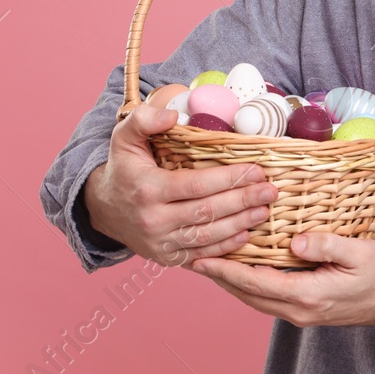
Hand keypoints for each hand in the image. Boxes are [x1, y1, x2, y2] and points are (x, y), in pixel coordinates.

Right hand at [83, 101, 278, 267]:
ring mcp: (159, 243)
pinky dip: (224, 248)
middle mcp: (153, 220)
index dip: (229, 179)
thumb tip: (172, 115)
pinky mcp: (165, 258)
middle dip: (242, 201)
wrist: (103, 208)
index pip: (196, 185)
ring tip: (264, 211)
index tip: (257, 170)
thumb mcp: (124, 137)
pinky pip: (199, 255)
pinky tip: (246, 234)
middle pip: (206, 212)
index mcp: (147, 189)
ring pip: (206, 237)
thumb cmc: (123, 167)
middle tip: (270, 191)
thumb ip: (144, 120)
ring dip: (239, 224)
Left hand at [187, 232, 374, 326]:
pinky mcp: (302, 311)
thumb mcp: (359, 252)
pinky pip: (265, 299)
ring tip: (208, 263)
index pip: (257, 282)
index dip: (227, 270)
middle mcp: (298, 309)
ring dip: (229, 282)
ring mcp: (299, 314)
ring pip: (253, 299)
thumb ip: (326, 245)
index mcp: (309, 294)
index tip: (202, 258)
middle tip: (192, 257)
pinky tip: (238, 271)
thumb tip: (296, 241)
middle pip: (247, 294)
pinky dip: (246, 285)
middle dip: (218, 276)